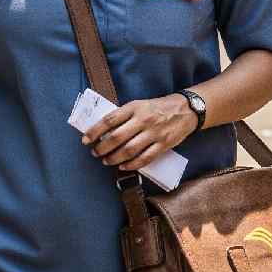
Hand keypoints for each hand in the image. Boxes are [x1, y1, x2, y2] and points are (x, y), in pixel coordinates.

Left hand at [83, 94, 197, 171]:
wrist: (186, 110)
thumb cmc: (158, 107)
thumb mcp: (140, 105)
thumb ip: (124, 116)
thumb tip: (103, 131)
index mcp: (135, 107)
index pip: (109, 120)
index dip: (95, 131)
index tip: (85, 139)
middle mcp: (144, 120)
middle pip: (117, 137)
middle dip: (102, 148)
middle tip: (95, 153)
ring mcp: (154, 133)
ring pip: (129, 150)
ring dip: (114, 158)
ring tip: (106, 161)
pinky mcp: (164, 144)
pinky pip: (145, 158)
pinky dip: (132, 164)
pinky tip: (123, 167)